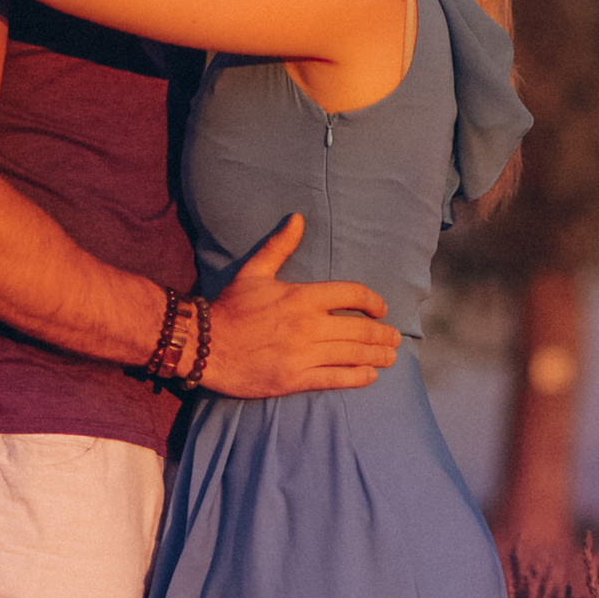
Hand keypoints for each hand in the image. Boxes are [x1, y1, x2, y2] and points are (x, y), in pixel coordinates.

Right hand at [202, 214, 400, 397]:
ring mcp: (303, 354)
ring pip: (353, 354)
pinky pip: (336, 378)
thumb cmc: (230, 307)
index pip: (353, 295)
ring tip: (390, 357)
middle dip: (383, 334)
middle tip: (394, 338)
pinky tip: (370, 375)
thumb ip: (279, 246)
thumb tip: (297, 218)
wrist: (203, 345)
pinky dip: (358, 377)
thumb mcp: (254, 272)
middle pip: (360, 329)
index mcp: (302, 296)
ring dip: (378, 356)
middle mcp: (308, 325)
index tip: (381, 309)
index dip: (373, 302)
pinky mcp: (295, 379)